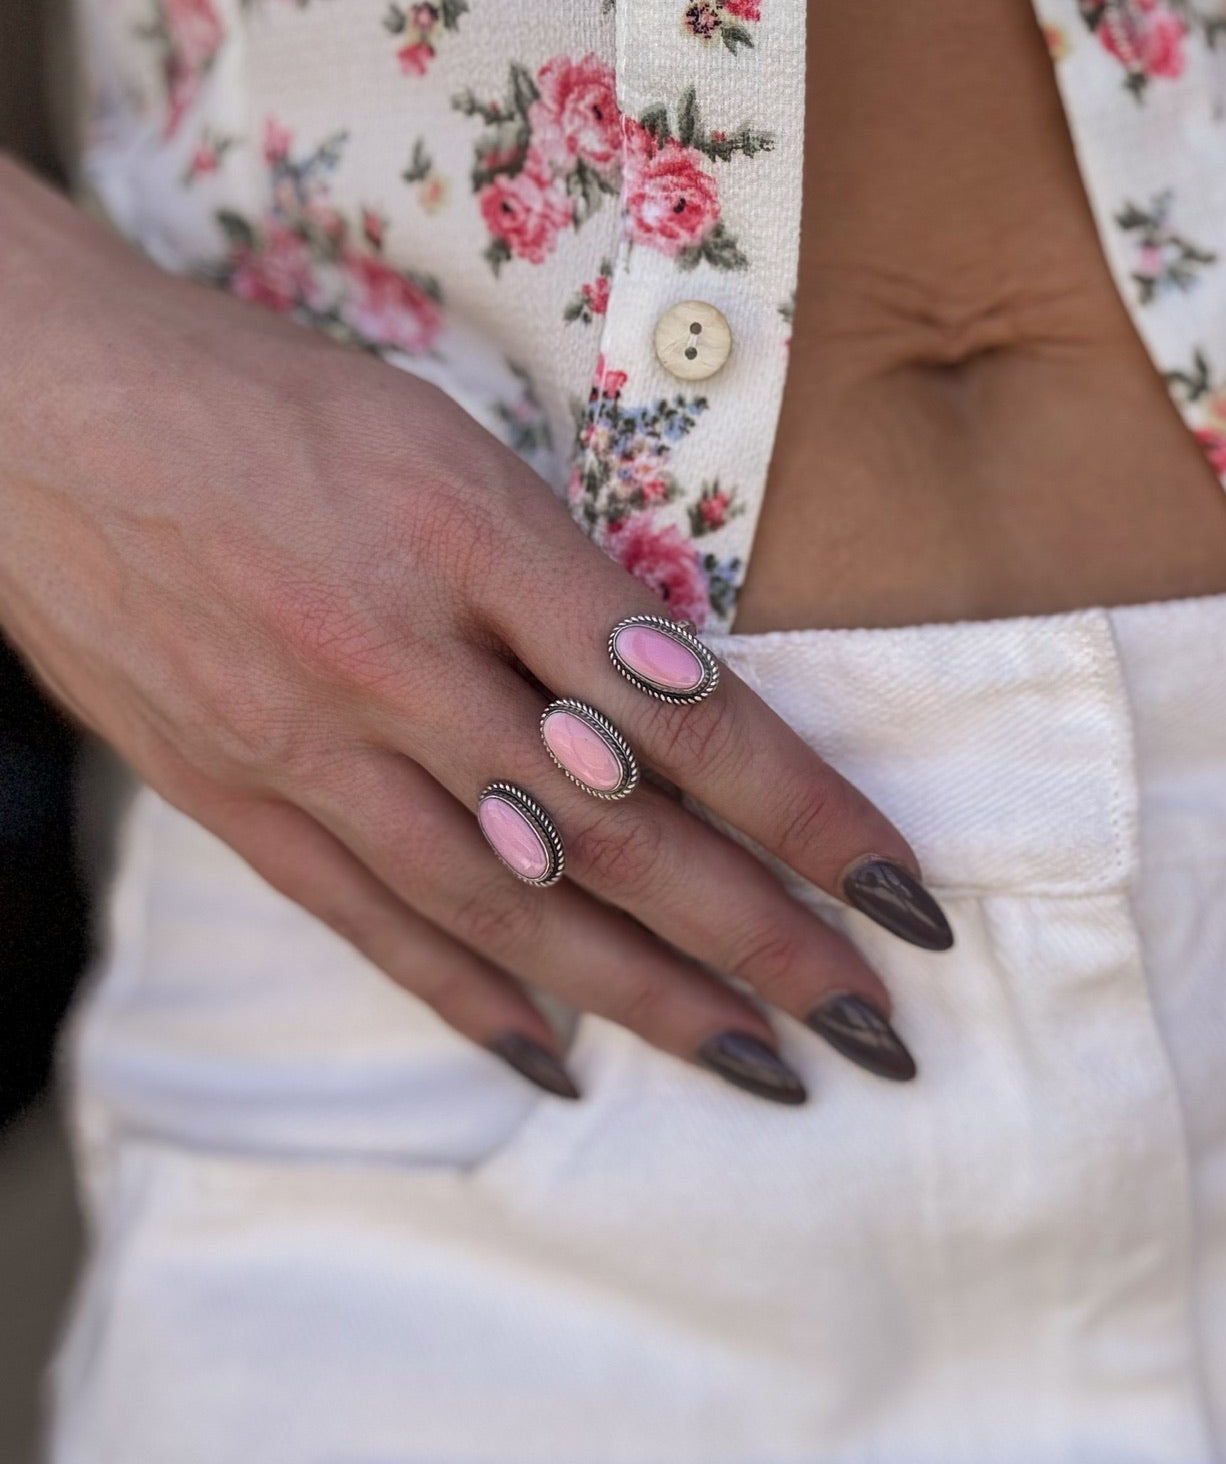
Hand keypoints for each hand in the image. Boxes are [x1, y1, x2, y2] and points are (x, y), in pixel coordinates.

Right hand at [0, 161, 950, 1103]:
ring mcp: (306, 741)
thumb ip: (560, 580)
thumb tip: (688, 716)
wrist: (36, 409)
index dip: (807, 811)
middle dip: (760, 939)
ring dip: (644, 998)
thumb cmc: (258, 398)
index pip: (683, 709)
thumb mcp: (441, 440)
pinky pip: (368, 921)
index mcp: (471, 536)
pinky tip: (557, 1062)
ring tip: (758, 1065)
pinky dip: (470, 1000)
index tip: (901, 891)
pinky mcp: (232, 794)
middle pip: (615, 832)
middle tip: (870, 1025)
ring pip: (504, 905)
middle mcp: (396, 655)